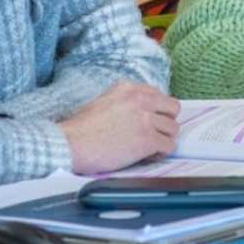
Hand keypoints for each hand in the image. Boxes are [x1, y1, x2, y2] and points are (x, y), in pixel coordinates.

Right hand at [60, 82, 180, 174]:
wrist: (69, 145)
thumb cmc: (81, 129)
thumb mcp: (104, 101)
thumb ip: (126, 101)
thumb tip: (144, 112)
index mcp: (129, 88)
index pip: (159, 95)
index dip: (157, 111)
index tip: (150, 121)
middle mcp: (140, 99)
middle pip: (173, 108)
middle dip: (166, 122)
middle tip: (155, 133)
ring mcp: (145, 119)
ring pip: (173, 128)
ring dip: (164, 139)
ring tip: (150, 147)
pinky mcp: (147, 140)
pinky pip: (169, 146)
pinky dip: (162, 153)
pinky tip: (149, 156)